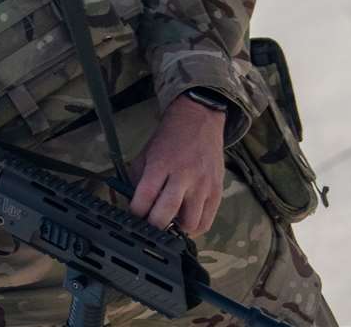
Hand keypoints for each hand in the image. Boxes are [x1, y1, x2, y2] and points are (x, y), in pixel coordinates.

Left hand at [127, 96, 226, 234]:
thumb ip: (139, 179)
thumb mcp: (147, 153)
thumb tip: (134, 204)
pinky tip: (185, 222)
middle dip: (153, 225)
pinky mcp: (217, 191)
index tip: (134, 216)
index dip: (136, 212)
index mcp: (161, 164)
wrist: (199, 120)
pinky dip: (194, 228)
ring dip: (176, 229)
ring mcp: (203, 185)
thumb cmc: (170, 138)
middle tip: (149, 225)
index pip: (145, 197)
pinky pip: (207, 221)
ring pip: (189, 224)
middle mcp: (184, 176)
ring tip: (169, 223)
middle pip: (166, 214)